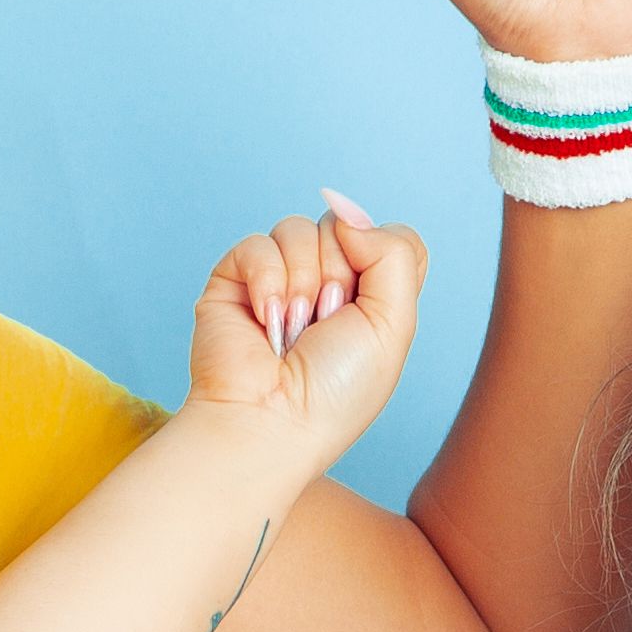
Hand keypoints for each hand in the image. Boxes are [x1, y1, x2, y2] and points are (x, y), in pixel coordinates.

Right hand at [186, 194, 425, 463]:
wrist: (271, 421)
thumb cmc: (335, 392)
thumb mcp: (395, 323)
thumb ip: (394, 251)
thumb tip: (346, 209)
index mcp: (368, 295)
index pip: (387, 236)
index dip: (379, 256)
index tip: (364, 302)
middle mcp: (324, 283)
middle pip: (344, 227)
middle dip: (338, 276)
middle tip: (323, 326)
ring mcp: (279, 278)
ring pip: (299, 229)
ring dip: (301, 283)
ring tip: (292, 330)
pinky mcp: (235, 279)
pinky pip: (258, 244)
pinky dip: (266, 282)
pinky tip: (264, 321)